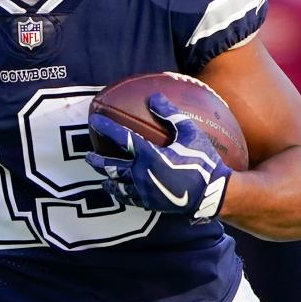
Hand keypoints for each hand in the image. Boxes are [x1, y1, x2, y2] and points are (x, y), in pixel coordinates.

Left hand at [86, 93, 231, 222]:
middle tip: (88, 156)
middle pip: (112, 166)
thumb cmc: (203, 161)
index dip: (106, 127)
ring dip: (108, 180)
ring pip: (118, 186)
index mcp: (149, 155)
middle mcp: (142, 174)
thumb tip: (155, 97)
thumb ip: (171, 115)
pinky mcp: (151, 204)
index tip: (94, 120)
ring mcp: (145, 191)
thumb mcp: (190, 133)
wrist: (212, 194)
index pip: (121, 138)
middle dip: (97, 161)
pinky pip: (130, 199)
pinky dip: (122, 195)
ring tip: (102, 179)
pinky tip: (121, 193)